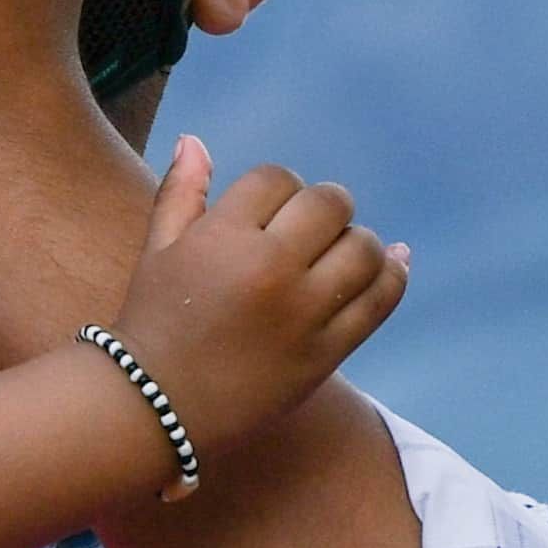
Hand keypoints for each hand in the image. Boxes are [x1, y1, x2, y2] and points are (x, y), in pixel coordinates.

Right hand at [108, 138, 408, 464]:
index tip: (269, 212)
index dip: (277, 189)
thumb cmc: (153, 322)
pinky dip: (393, 274)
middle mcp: (269, 270)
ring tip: (337, 254)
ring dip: (357, 241)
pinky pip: (380, 300)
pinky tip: (392, 262)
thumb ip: (181, 192)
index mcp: (224, 238)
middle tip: (310, 229)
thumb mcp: (157, 250)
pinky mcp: (327, 351)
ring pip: (363, 248)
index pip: (277, 178)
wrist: (155, 408)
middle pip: (329, 205)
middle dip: (323, 209)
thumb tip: (196, 139)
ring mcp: (303, 313)